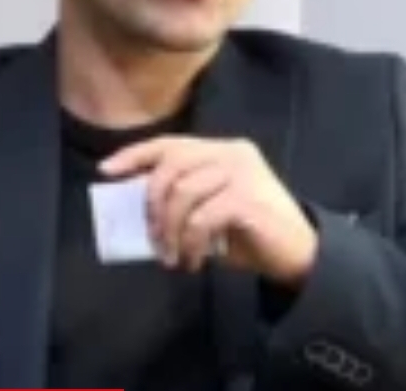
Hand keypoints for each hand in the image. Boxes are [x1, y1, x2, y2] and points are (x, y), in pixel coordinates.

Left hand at [99, 137, 316, 284]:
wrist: (299, 254)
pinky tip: (194, 261)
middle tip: (154, 239)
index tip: (106, 170)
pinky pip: (201, 219)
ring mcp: (242, 173)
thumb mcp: (211, 210)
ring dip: (170, 231)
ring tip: (175, 257)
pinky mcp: (248, 198)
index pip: (170, 144)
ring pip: (182, 194)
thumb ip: (183, 200)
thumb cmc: (251, 233)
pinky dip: (191, 244)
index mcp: (222, 150)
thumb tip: (137, 208)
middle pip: (171, 166)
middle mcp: (232, 153)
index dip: (135, 155)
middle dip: (152, 204)